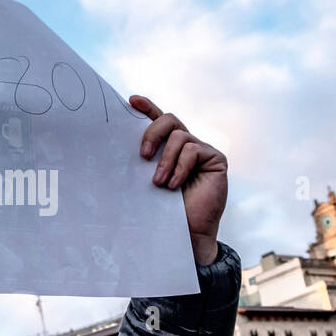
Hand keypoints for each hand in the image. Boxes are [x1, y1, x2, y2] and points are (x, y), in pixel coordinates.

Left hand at [131, 95, 228, 266]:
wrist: (187, 235)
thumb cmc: (165, 211)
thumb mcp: (148, 182)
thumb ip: (145, 162)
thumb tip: (119, 146)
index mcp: (168, 148)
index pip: (158, 121)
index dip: (146, 107)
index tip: (131, 100)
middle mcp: (186, 145)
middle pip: (169, 120)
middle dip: (152, 133)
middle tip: (142, 156)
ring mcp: (202, 150)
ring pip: (179, 136)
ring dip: (165, 160)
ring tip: (159, 183)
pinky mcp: (216, 159)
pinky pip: (193, 150)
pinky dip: (180, 167)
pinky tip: (174, 186)